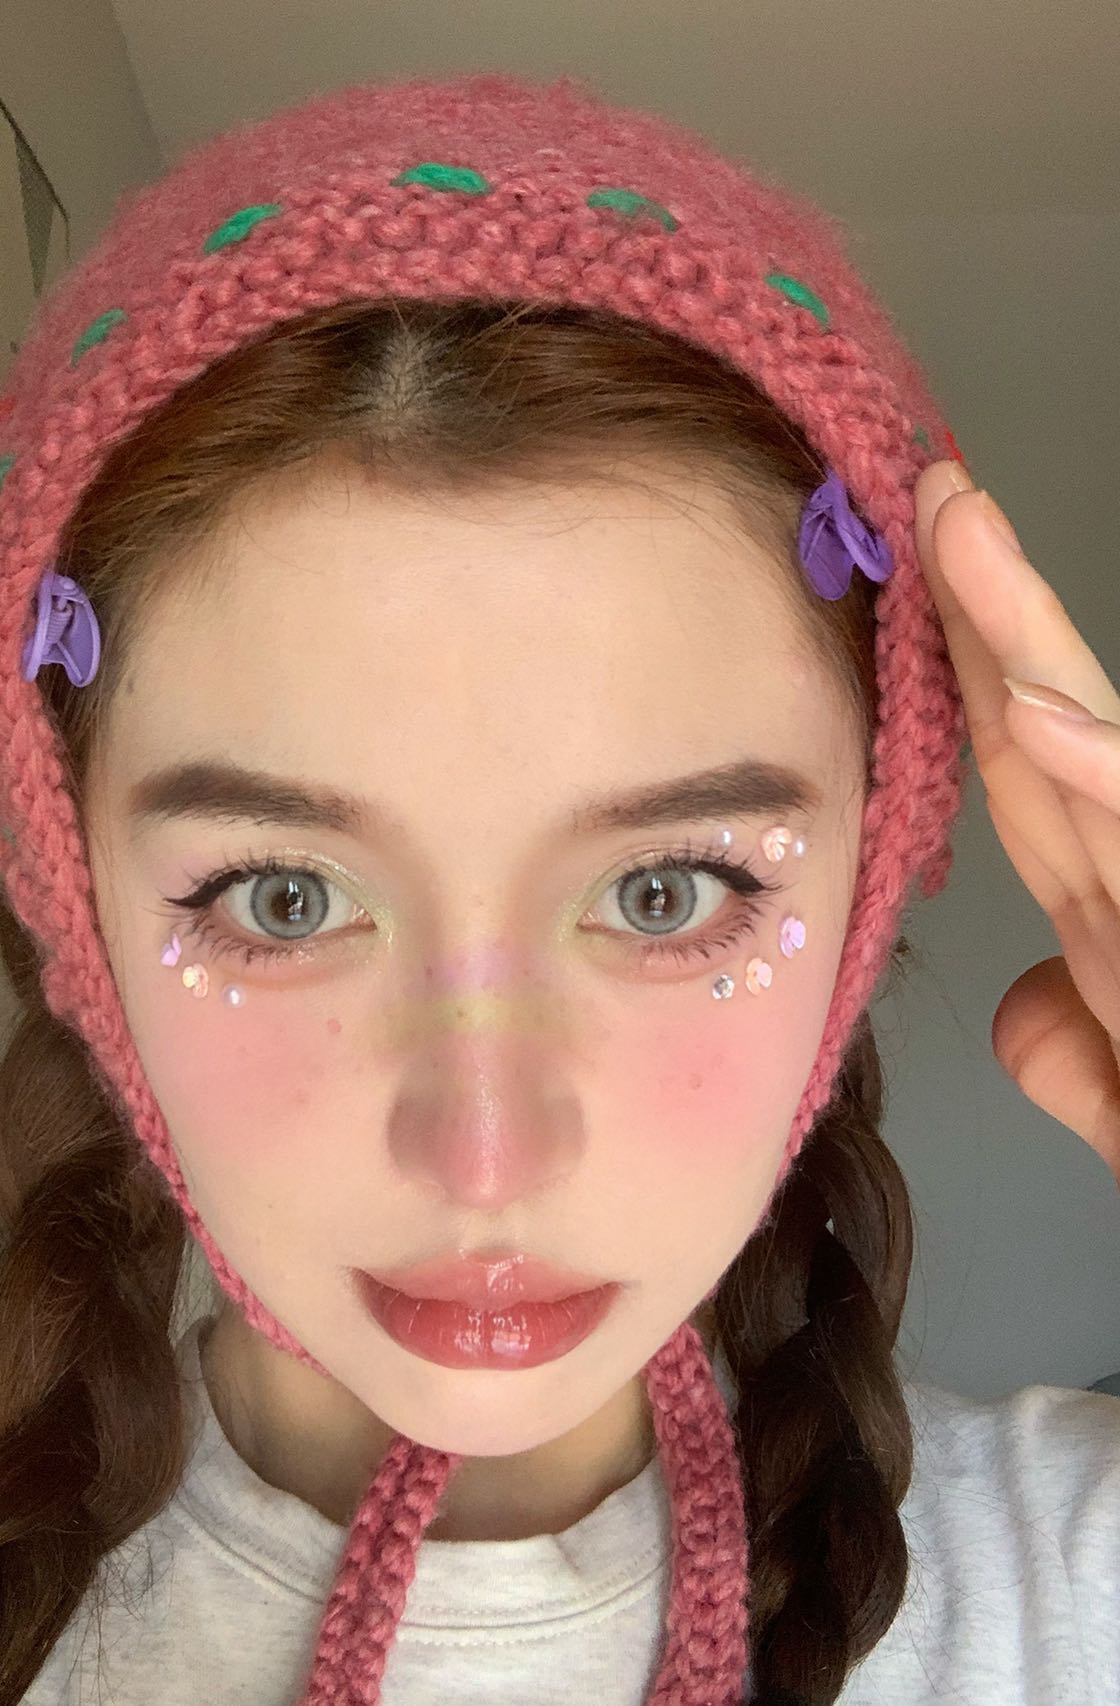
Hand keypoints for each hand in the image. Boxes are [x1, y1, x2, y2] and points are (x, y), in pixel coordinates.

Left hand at [913, 462, 1119, 1184]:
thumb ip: (1076, 1054)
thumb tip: (1021, 1011)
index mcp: (1115, 909)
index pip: (1018, 766)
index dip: (957, 668)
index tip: (904, 575)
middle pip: (1044, 721)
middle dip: (981, 602)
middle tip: (926, 487)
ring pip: (1094, 743)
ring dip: (1024, 633)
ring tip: (959, 523)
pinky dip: (1105, 773)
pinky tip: (1037, 714)